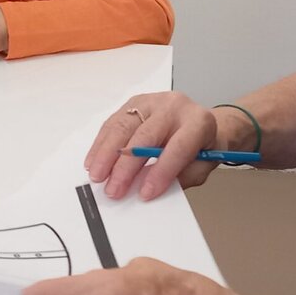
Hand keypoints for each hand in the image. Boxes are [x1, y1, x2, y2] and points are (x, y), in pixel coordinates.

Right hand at [86, 92, 220, 200]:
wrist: (198, 123)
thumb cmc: (201, 147)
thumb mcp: (200, 167)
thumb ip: (177, 178)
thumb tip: (145, 188)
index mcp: (197, 122)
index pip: (178, 147)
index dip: (160, 172)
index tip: (145, 193)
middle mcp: (174, 106)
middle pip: (145, 135)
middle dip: (125, 166)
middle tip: (113, 189)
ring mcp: (151, 102)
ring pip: (123, 126)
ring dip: (106, 155)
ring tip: (98, 176)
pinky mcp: (134, 104)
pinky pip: (112, 123)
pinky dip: (101, 144)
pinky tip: (94, 161)